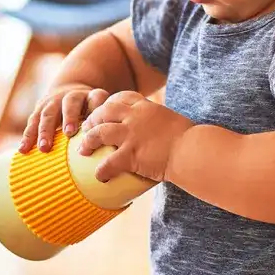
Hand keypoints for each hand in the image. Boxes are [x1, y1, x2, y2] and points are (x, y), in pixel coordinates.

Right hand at [19, 83, 110, 153]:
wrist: (68, 92)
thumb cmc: (89, 111)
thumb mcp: (100, 111)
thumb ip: (105, 126)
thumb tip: (115, 152)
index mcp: (91, 96)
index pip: (96, 97)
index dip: (96, 107)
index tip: (96, 122)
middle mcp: (71, 96)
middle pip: (70, 104)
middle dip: (69, 118)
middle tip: (69, 133)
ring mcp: (53, 101)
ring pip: (48, 113)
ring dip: (45, 130)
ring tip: (44, 148)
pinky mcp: (39, 109)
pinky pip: (32, 122)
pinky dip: (27, 136)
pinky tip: (23, 150)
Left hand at [77, 91, 193, 182]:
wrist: (192, 151)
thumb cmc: (189, 140)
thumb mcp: (172, 121)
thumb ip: (159, 122)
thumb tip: (160, 131)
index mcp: (146, 107)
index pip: (121, 97)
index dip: (109, 103)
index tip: (104, 111)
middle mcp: (135, 117)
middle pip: (104, 111)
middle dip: (92, 119)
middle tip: (87, 129)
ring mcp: (131, 135)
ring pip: (99, 133)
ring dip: (88, 141)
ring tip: (82, 150)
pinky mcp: (131, 154)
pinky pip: (108, 163)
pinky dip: (102, 170)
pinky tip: (99, 177)